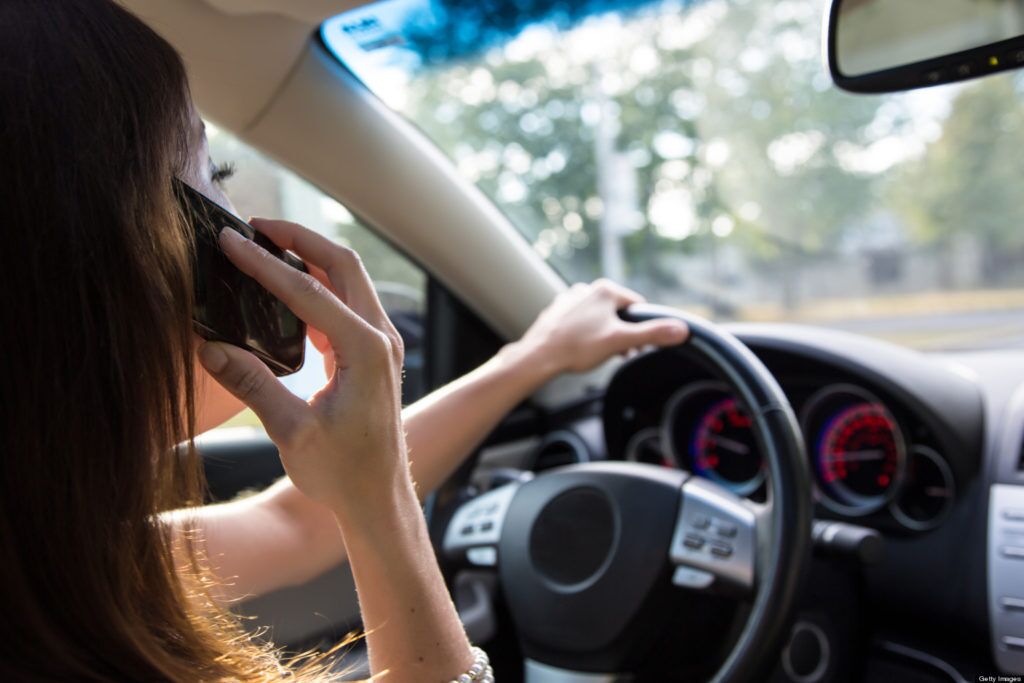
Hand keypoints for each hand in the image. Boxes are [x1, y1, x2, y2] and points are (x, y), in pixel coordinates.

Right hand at [196, 219, 407, 515]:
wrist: (378, 499)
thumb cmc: (343, 472)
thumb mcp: (291, 431)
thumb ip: (252, 385)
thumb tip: (209, 347)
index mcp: (366, 351)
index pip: (308, 291)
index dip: (265, 264)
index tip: (230, 241)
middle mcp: (381, 339)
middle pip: (342, 265)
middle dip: (299, 239)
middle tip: (254, 226)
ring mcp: (381, 345)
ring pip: (348, 281)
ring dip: (310, 259)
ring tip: (265, 247)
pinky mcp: (372, 354)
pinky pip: (346, 305)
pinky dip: (317, 287)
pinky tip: (284, 290)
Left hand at [515, 279, 688, 374]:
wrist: (538, 357)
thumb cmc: (577, 348)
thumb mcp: (620, 341)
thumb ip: (652, 334)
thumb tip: (682, 330)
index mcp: (605, 289)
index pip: (637, 306)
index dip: (641, 328)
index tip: (636, 346)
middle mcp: (587, 289)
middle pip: (617, 312)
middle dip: (622, 333)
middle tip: (618, 354)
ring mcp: (570, 300)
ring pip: (599, 318)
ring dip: (605, 335)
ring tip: (598, 353)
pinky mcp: (557, 312)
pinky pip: (581, 322)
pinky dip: (586, 335)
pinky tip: (581, 350)